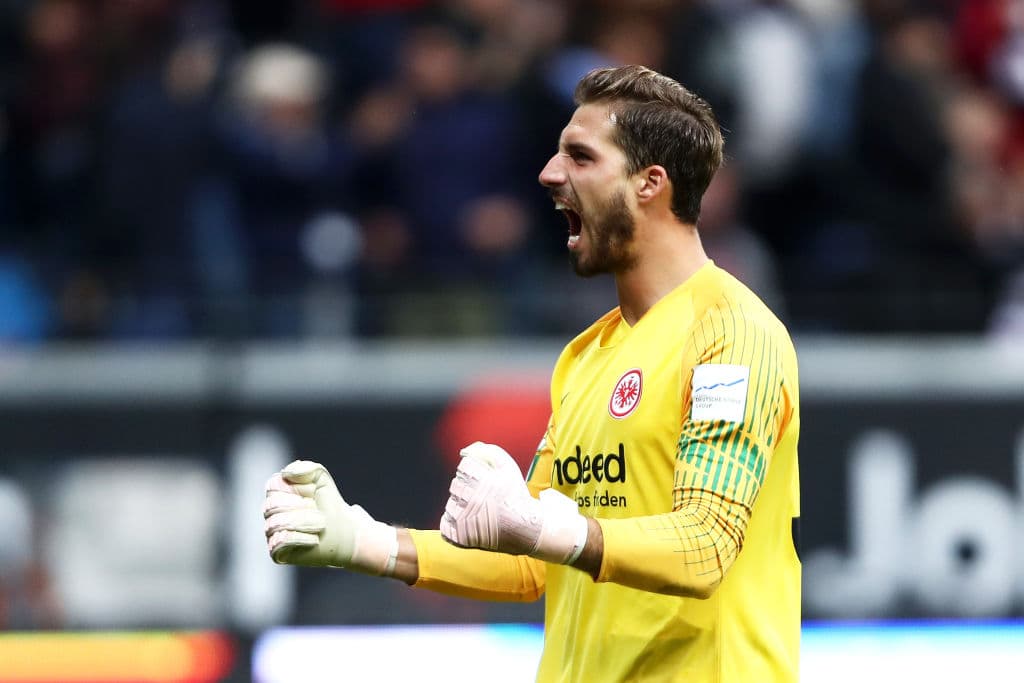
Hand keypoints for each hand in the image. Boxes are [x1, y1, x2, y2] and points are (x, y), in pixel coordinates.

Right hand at [263, 460, 397, 575]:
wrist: (344, 531)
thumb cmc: (329, 504)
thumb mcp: (322, 479)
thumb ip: (307, 468)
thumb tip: (286, 473)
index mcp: (277, 493)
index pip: (272, 485)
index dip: (295, 489)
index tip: (313, 494)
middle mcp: (270, 512)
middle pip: (273, 505)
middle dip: (301, 508)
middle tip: (321, 514)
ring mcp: (271, 532)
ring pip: (276, 524)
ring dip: (304, 523)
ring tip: (321, 525)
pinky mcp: (276, 552)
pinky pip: (278, 543)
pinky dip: (299, 539)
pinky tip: (314, 539)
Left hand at [440, 442, 588, 563]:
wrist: (526, 529)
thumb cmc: (515, 496)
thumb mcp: (508, 467)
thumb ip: (488, 451)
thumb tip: (464, 451)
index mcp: (482, 481)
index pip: (464, 466)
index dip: (476, 472)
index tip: (487, 481)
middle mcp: (471, 499)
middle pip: (455, 485)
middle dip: (469, 488)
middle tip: (485, 498)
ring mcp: (464, 520)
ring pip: (450, 505)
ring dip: (462, 507)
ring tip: (481, 512)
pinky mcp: (460, 537)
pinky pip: (446, 525)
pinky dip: (455, 524)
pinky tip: (472, 523)